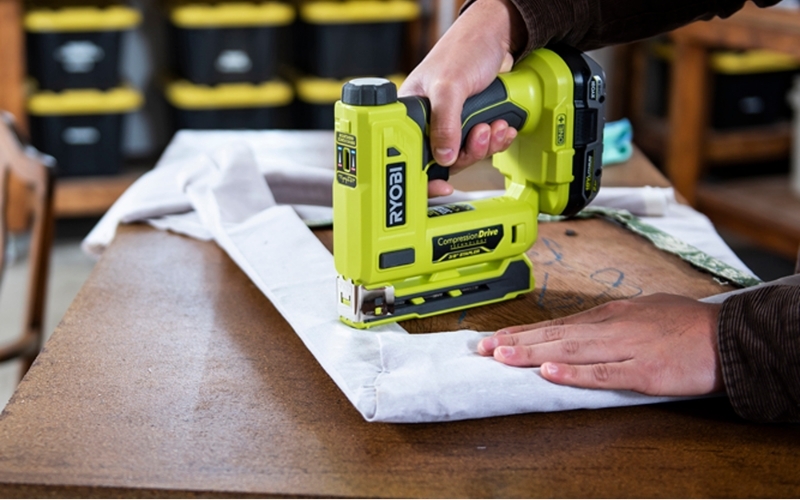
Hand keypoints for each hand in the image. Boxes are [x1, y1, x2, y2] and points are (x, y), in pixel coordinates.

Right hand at [398, 0, 525, 196]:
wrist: (496, 37)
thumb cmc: (463, 49)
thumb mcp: (449, 85)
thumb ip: (445, 121)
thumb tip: (443, 156)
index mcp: (410, 113)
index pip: (409, 153)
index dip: (422, 176)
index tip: (439, 186)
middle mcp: (429, 123)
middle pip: (443, 160)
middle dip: (467, 153)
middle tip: (478, 135)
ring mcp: (452, 126)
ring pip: (466, 155)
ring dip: (485, 146)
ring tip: (493, 125)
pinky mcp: (472, 125)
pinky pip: (483, 146)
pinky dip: (496, 140)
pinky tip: (502, 126)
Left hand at [477, 294, 725, 395]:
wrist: (729, 336)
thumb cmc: (687, 325)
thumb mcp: (643, 311)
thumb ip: (611, 322)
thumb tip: (580, 331)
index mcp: (612, 314)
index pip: (558, 324)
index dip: (524, 331)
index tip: (496, 337)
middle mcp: (613, 327)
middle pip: (556, 334)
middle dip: (516, 341)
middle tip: (483, 348)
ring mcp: (627, 348)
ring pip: (570, 350)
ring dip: (532, 352)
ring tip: (501, 356)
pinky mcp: (644, 371)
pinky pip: (603, 373)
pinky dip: (573, 373)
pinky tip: (548, 372)